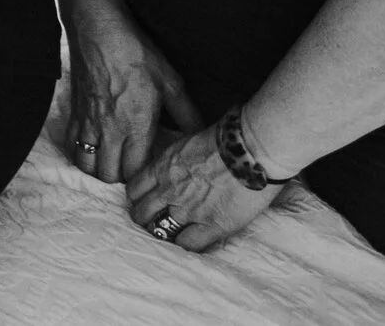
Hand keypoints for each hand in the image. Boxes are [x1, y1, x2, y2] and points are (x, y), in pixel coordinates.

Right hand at [63, 9, 203, 183]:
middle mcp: (110, 130)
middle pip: (109, 174)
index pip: (136, 171)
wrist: (99, 32)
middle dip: (121, 178)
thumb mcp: (172, 82)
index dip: (144, 178)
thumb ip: (187, 114)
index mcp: (136, 126)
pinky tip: (91, 148)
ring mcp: (88, 122)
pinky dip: (79, 153)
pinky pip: (71, 145)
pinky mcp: (74, 112)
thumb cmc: (137, 55)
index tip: (153, 172)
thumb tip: (200, 135)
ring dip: (99, 169)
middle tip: (133, 169)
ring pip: (86, 164)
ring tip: (112, 163)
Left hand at [126, 123, 281, 251]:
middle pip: (142, 213)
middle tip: (153, 222)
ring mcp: (189, 210)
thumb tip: (180, 164)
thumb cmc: (224, 139)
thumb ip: (176, 160)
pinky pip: (189, 244)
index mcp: (161, 168)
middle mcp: (169, 190)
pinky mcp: (213, 224)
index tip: (144, 201)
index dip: (138, 198)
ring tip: (169, 236)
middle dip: (145, 219)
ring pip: (160, 231)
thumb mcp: (187, 143)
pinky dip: (186, 245)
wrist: (250, 150)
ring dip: (163, 234)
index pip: (135, 189)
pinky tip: (191, 243)